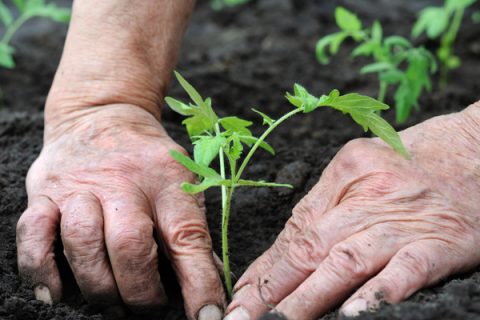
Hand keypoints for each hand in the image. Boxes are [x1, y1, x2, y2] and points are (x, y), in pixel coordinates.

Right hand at [16, 104, 224, 318]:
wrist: (103, 115)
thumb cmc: (148, 160)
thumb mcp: (181, 183)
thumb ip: (191, 232)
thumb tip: (210, 285)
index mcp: (167, 180)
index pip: (187, 236)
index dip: (199, 282)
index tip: (208, 316)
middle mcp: (123, 181)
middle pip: (129, 245)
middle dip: (140, 291)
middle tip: (148, 306)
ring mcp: (79, 186)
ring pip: (82, 243)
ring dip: (99, 286)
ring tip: (112, 303)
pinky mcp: (45, 192)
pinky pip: (33, 234)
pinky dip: (41, 270)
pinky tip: (56, 294)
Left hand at [225, 103, 479, 319]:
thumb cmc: (417, 160)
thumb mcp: (364, 169)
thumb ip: (328, 208)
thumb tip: (284, 254)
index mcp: (344, 173)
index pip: (295, 229)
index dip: (266, 267)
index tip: (242, 295)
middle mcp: (368, 194)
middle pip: (311, 245)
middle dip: (274, 288)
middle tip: (244, 317)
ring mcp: (404, 219)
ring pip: (346, 260)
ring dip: (310, 297)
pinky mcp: (442, 241)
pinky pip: (406, 269)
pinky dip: (378, 292)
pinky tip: (352, 314)